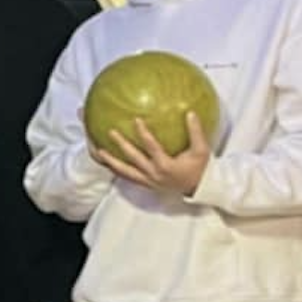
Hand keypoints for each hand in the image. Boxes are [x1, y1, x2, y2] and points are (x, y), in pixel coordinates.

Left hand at [89, 110, 211, 197]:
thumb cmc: (200, 168)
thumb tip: (190, 113)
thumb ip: (196, 132)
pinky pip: (127, 177)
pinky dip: (116, 170)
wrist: (198, 189)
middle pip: (133, 158)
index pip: (151, 147)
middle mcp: (153, 174)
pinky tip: (106, 163)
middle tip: (111, 131)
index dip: (143, 133)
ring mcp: (147, 181)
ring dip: (111, 161)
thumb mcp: (201, 150)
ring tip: (99, 151)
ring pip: (125, 171)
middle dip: (121, 144)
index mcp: (166, 165)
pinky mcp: (145, 184)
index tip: (136, 119)